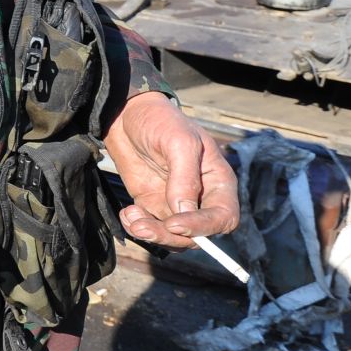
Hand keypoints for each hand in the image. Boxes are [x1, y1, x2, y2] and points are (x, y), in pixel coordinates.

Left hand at [102, 91, 239, 249]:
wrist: (127, 114)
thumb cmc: (161, 121)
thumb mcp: (179, 142)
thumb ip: (185, 177)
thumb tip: (184, 211)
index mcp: (218, 181)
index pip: (223, 217)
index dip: (203, 227)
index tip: (175, 224)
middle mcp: (201, 197)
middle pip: (197, 234)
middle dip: (170, 236)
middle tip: (143, 227)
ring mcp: (176, 202)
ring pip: (173, 235)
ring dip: (152, 234)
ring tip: (132, 218)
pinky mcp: (153, 203)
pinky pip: (152, 226)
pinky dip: (138, 226)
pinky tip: (127, 213)